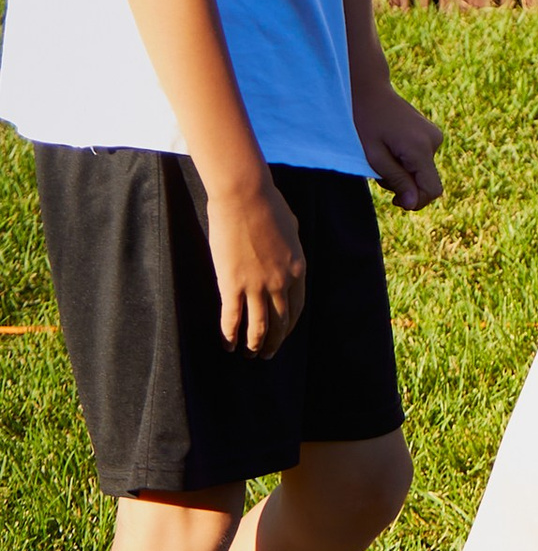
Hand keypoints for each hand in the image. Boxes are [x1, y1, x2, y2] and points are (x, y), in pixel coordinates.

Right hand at [207, 169, 306, 355]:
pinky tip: (227, 345)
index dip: (288, 327)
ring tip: (248, 355)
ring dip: (253, 345)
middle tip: (266, 354)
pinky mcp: (232, 285)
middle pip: (279, 322)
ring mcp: (256, 285)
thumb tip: (289, 260)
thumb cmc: (268, 204)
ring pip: (257, 327)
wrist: (244, 196)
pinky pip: (232, 318)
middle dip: (273, 342)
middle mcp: (280, 282)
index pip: (296, 308)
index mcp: (297, 268)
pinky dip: (230, 336)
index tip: (282, 335)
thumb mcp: (291, 229)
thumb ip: (291, 250)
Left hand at [353, 78, 445, 210]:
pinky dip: (406, 162)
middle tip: (379, 172)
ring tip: (383, 157)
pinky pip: (422, 159)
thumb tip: (414, 204)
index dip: (415, 201)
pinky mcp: (430, 133)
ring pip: (423, 171)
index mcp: (420, 148)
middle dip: (404, 185)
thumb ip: (397, 180)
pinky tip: (390, 150)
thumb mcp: (374, 157)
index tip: (394, 199)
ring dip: (403, 173)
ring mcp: (433, 135)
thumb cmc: (365, 124)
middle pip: (426, 182)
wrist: (368, 91)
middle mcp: (433, 140)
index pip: (432, 189)